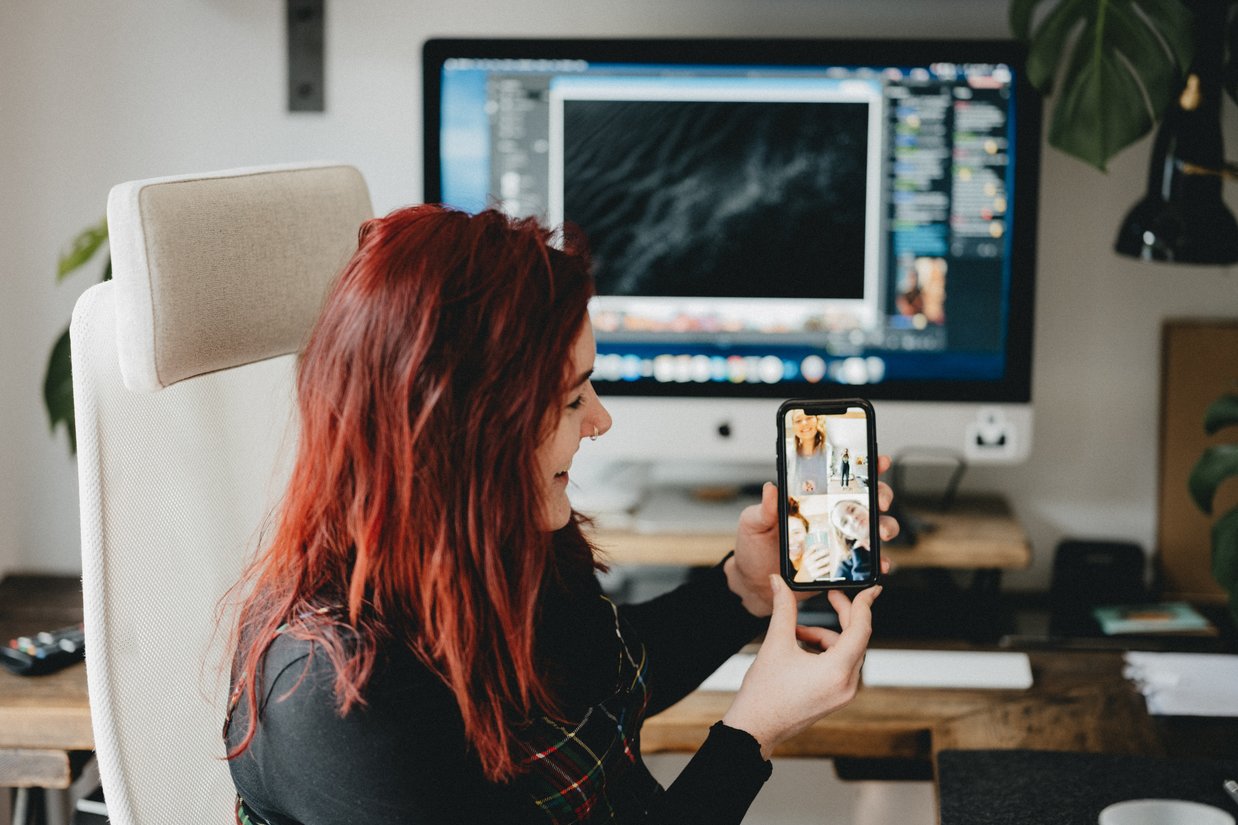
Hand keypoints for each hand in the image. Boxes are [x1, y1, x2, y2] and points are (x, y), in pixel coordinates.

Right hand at [722, 575, 880, 758]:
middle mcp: (847, 684)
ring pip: (845, 650)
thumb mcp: (775, 644)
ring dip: (824, 636)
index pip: (861, 629)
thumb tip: (779, 582)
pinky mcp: (836, 697)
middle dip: (841, 615)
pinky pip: (840, 664)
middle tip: (830, 596)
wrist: (755, 728)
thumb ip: (783, 608)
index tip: (872, 588)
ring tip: (796, 633)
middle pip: (855, 638)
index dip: (864, 604)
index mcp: (836, 670)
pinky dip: (824, 651)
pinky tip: (800, 648)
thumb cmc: (764, 693)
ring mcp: (843, 693)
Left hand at [725, 456, 900, 615]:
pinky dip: (879, 560)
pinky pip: (866, 560)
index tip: (877, 462)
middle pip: (866, 499)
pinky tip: (880, 561)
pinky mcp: (841, 562)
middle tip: (879, 502)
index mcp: (811, 501)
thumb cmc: (754, 548)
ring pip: (873, 528)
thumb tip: (771, 488)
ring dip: (885, 526)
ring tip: (881, 533)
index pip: (839, 479)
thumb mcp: (753, 523)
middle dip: (881, 495)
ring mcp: (838, 539)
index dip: (863, 467)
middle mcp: (829, 517)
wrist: (755, 583)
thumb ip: (763, 508)